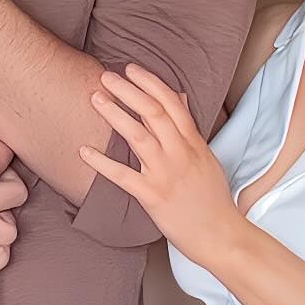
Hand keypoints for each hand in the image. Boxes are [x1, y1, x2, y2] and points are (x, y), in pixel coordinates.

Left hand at [80, 65, 237, 262]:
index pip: (172, 103)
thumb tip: (179, 99)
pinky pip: (123, 176)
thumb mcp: (207, 158)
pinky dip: (101, 162)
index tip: (131, 69)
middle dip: (128, 90)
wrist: (221, 235)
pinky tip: (84, 150)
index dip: (150, 83)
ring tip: (96, 99)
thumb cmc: (213, 199)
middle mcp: (180, 154)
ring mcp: (166, 175)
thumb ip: (189, 129)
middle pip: (153, 112)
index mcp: (194, 143)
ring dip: (115, 115)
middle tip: (106, 77)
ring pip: (138, 136)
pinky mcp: (152, 197)